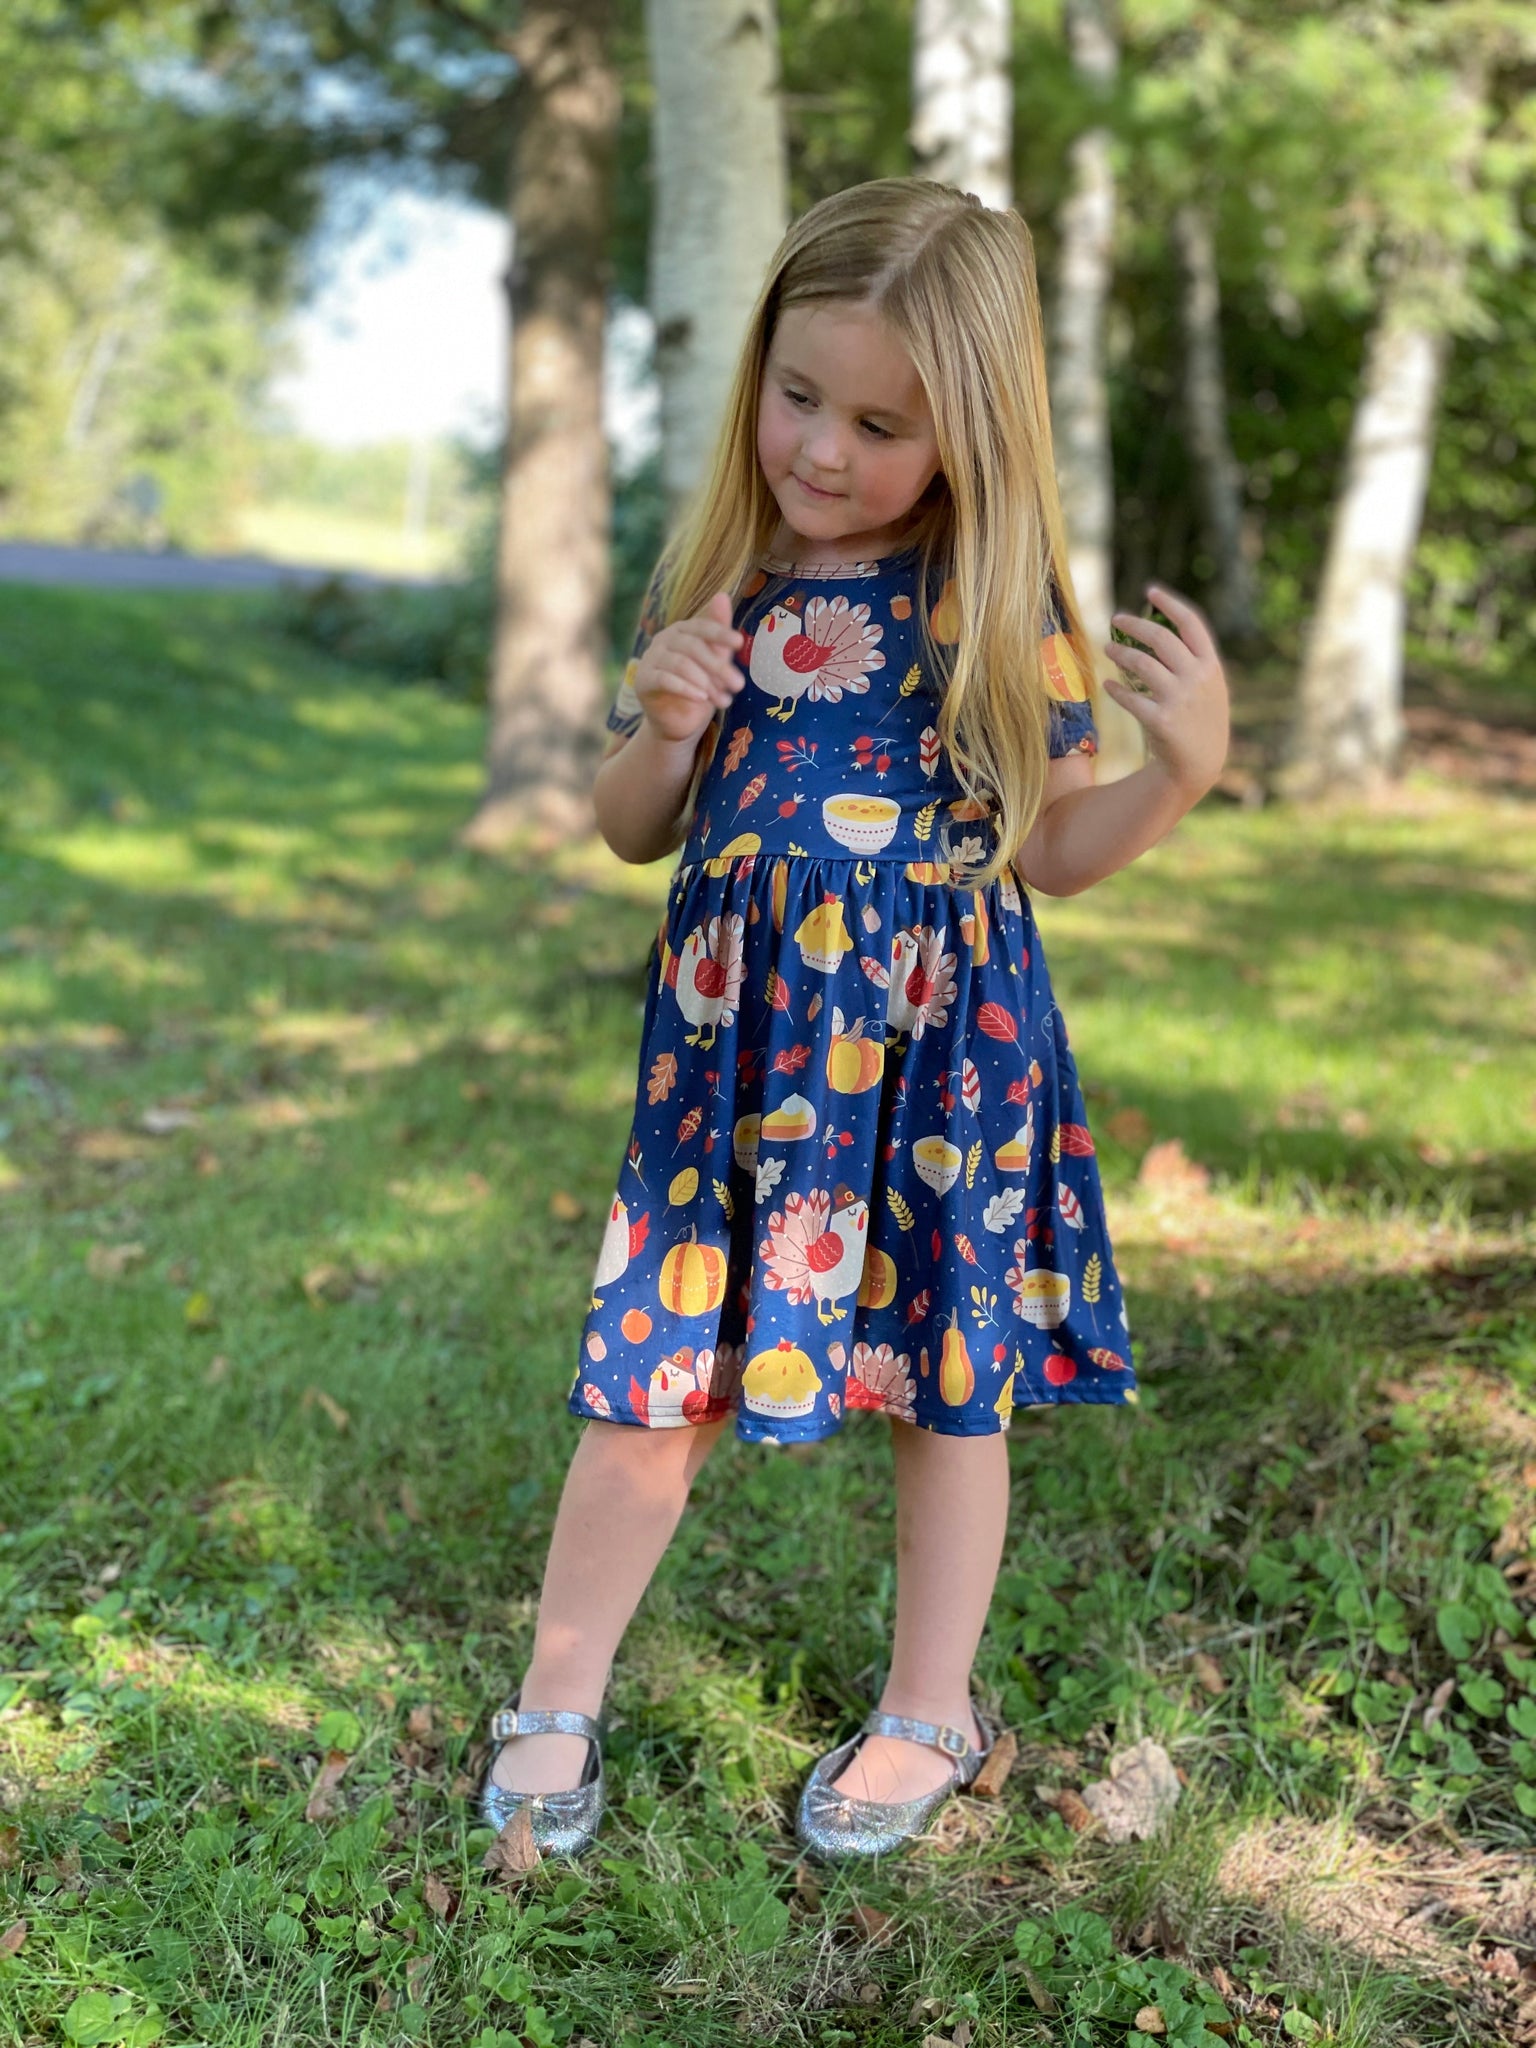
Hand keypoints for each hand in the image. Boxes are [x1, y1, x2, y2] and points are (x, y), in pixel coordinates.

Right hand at [635, 590, 744, 746]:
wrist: (679, 722)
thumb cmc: (700, 687)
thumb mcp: (716, 661)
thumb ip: (719, 633)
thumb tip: (722, 594)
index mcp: (682, 631)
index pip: (701, 627)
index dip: (720, 632)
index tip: (739, 642)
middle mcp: (663, 640)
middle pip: (693, 647)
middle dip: (718, 666)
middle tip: (739, 684)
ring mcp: (650, 659)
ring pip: (681, 664)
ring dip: (706, 682)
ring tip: (723, 700)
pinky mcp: (643, 680)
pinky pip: (664, 679)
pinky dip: (685, 688)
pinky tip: (701, 699)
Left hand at [1102, 583, 1229, 800]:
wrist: (1201, 763)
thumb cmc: (1200, 720)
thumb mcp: (1209, 687)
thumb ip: (1192, 661)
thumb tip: (1161, 630)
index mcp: (1210, 666)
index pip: (1192, 623)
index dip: (1170, 604)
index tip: (1150, 591)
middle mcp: (1196, 678)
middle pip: (1161, 638)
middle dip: (1135, 624)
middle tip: (1115, 619)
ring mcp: (1179, 700)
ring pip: (1142, 664)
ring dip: (1120, 653)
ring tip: (1106, 649)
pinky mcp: (1160, 721)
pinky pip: (1131, 698)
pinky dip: (1116, 690)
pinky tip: (1107, 686)